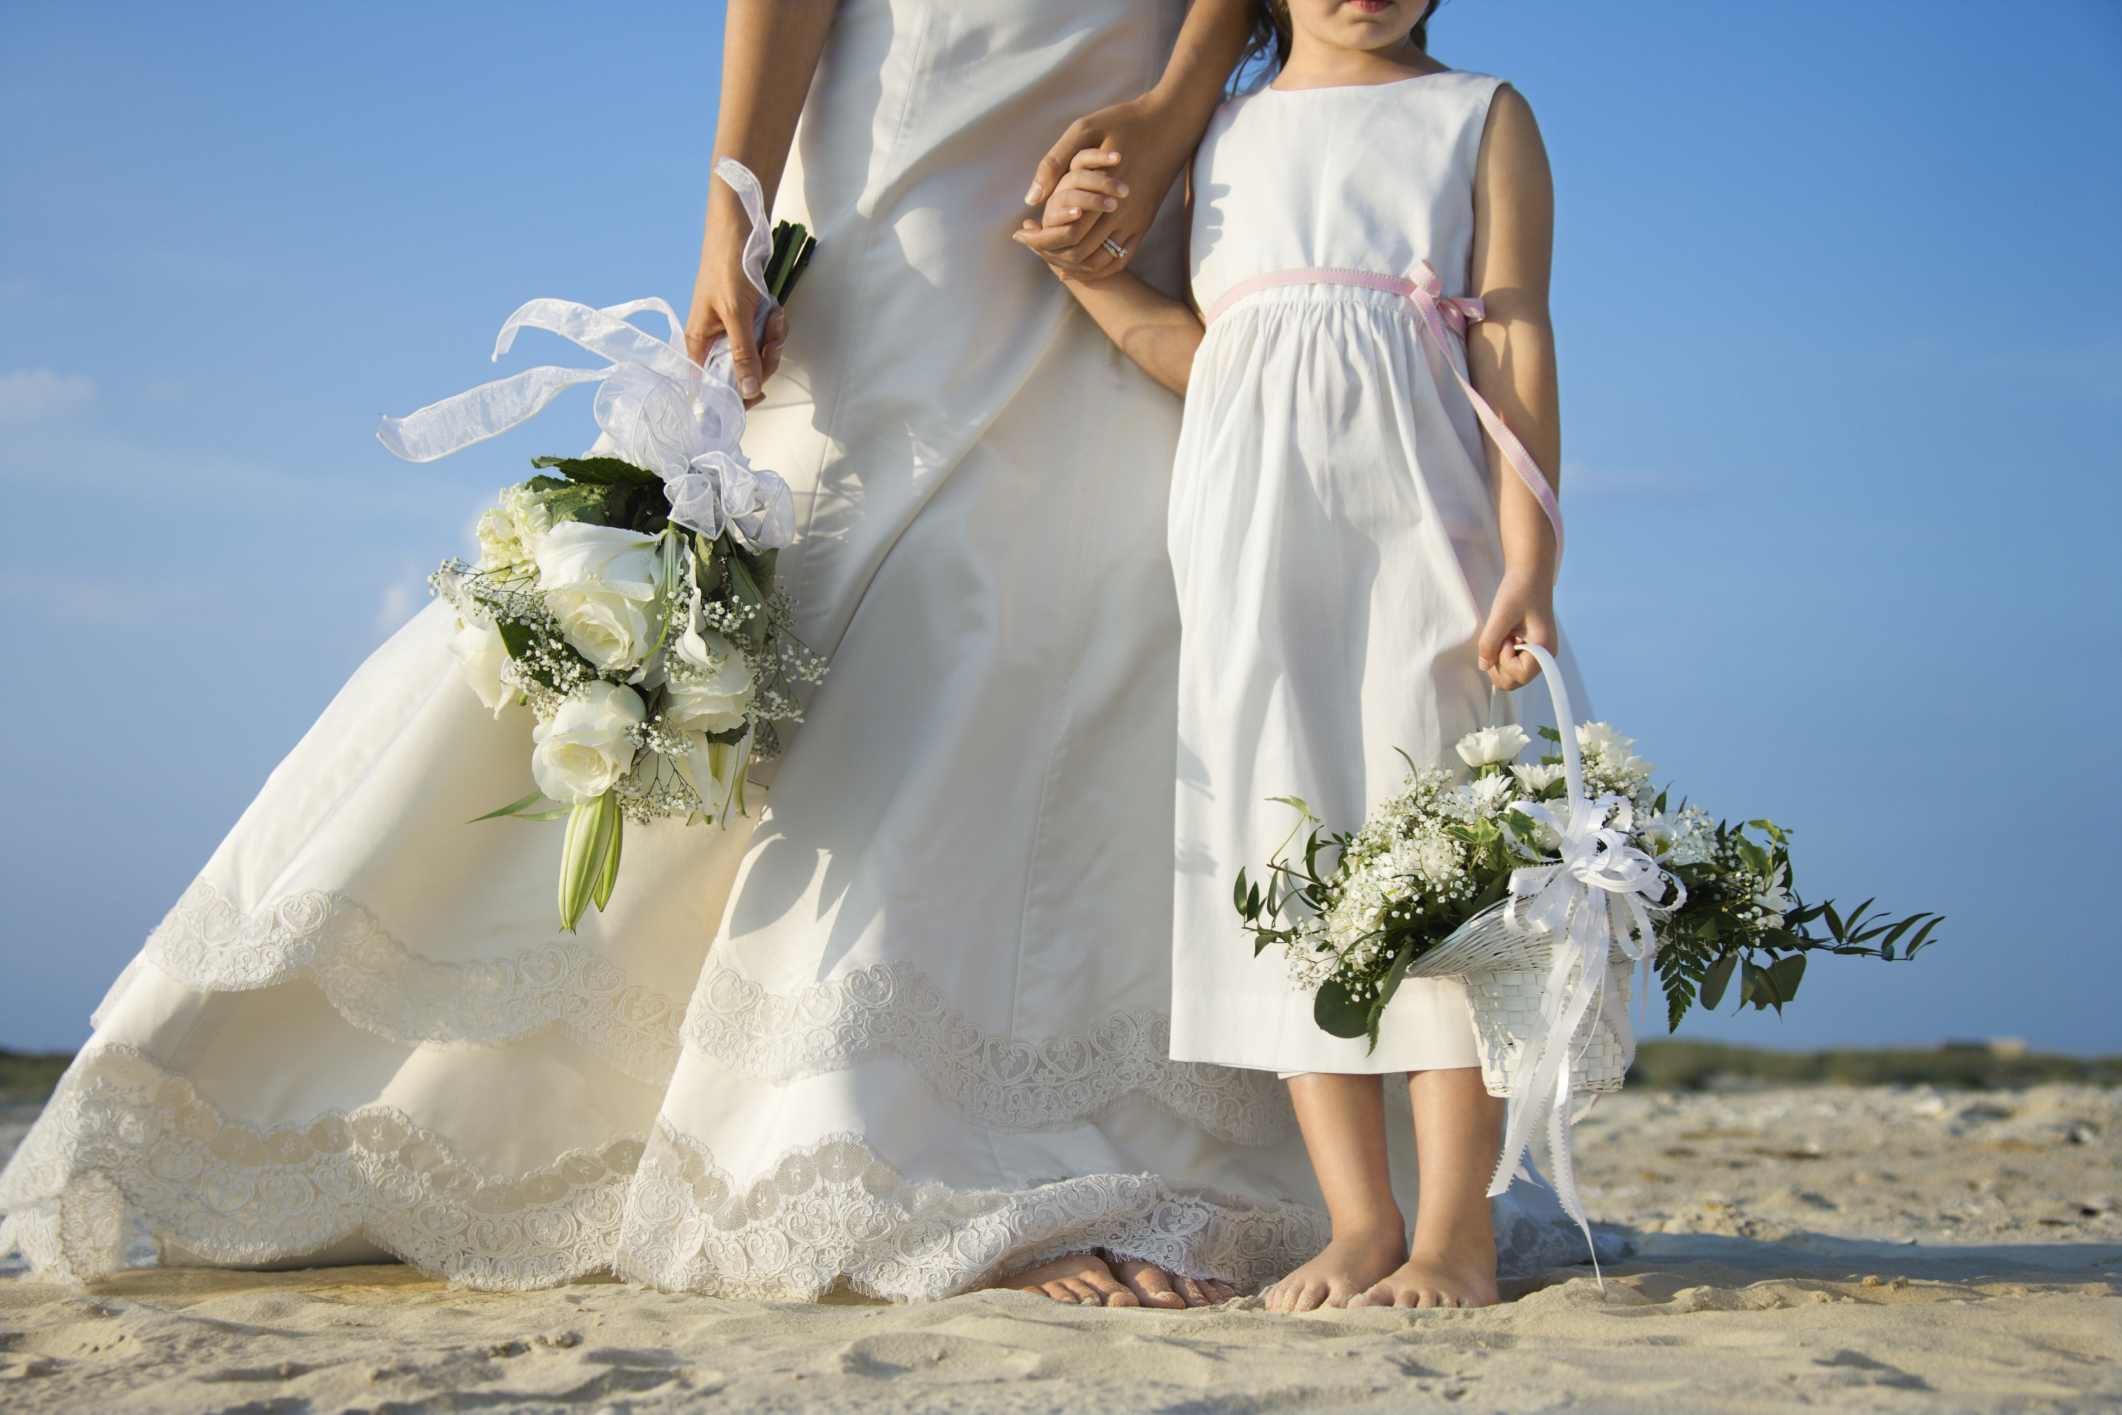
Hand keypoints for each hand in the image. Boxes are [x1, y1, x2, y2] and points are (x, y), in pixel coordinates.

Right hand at [684, 199, 788, 405]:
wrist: (739, 230)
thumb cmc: (726, 267)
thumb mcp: (735, 314)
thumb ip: (742, 354)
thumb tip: (746, 393)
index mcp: (699, 345)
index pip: (711, 390)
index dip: (734, 398)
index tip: (758, 394)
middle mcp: (713, 343)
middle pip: (742, 377)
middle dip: (764, 361)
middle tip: (772, 340)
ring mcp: (733, 333)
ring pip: (759, 359)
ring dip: (773, 341)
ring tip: (775, 317)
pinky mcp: (749, 322)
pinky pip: (766, 339)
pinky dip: (775, 328)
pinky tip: (776, 310)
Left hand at [1015, 94, 1194, 277]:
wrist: (1171, 123)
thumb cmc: (1125, 122)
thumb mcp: (1085, 130)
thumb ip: (1055, 162)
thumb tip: (1032, 198)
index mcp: (1103, 194)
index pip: (1066, 233)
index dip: (1039, 240)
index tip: (1019, 234)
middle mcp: (1121, 215)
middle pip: (1079, 253)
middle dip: (1049, 253)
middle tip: (1028, 244)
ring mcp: (1135, 223)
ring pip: (1099, 262)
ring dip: (1071, 264)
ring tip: (1047, 254)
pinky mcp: (1144, 224)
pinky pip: (1120, 259)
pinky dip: (1097, 269)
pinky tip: (1077, 266)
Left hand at [1476, 568, 1556, 691]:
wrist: (1529, 575)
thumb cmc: (1519, 590)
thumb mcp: (1501, 614)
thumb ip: (1490, 641)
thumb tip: (1484, 666)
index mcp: (1544, 648)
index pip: (1520, 675)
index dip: (1504, 661)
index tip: (1504, 639)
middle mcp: (1545, 655)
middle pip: (1514, 681)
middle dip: (1499, 664)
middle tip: (1500, 637)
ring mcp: (1538, 654)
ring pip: (1511, 676)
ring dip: (1499, 661)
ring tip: (1503, 635)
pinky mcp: (1530, 650)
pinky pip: (1512, 666)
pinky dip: (1501, 657)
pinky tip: (1504, 638)